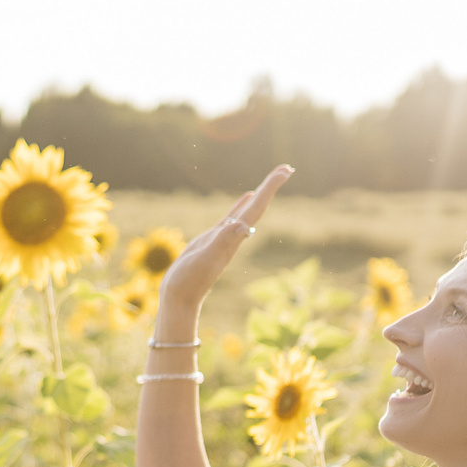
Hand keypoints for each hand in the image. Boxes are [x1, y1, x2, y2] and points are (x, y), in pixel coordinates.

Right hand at [158, 166, 293, 311]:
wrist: (180, 299)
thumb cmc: (188, 282)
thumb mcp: (203, 261)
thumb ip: (221, 243)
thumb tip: (241, 226)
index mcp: (234, 238)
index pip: (255, 209)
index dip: (269, 189)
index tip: (285, 171)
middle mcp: (234, 236)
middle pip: (257, 206)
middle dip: (271, 186)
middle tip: (286, 168)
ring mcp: (224, 237)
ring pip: (247, 210)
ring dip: (261, 194)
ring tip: (273, 178)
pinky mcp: (213, 238)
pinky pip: (232, 216)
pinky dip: (241, 205)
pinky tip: (247, 197)